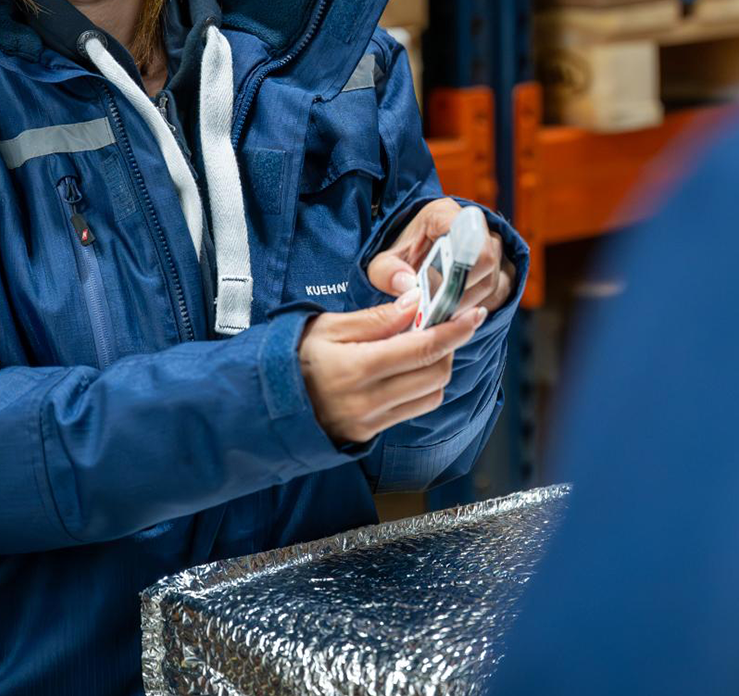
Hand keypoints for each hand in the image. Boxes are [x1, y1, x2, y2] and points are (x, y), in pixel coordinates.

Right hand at [300, 290, 487, 445]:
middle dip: (448, 346)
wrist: (264, 403)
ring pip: (431, 395)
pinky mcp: (371, 435)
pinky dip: (421, 387)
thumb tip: (417, 303)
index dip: (454, 330)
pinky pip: (413, 410)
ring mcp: (371, 422)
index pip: (423, 348)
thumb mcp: (328, 326)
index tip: (474, 315)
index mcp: (357, 368)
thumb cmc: (293, 357)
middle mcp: (368, 401)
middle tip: (441, 324)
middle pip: (435, 373)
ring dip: (437, 368)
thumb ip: (377, 318)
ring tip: (422, 346)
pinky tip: (408, 369)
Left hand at [366, 198, 515, 314]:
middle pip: (487, 263)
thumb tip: (408, 285)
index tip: (438, 292)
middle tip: (438, 311)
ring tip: (445, 313)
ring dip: (472, 304)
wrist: (418, 253)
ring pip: (496, 281)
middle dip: (462, 294)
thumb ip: (388, 272)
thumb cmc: (404, 255)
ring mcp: (495, 246)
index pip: (469, 239)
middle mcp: (478, 226)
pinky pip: (502, 293)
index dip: (459, 270)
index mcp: (445, 214)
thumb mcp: (383, 262)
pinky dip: (481, 308)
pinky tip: (459, 313)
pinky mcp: (503, 266)